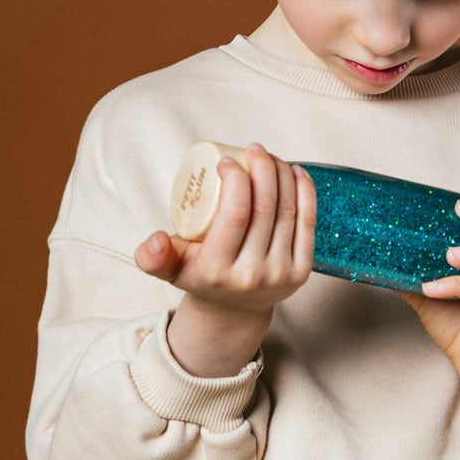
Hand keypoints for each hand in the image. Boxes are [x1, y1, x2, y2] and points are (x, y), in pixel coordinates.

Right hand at [134, 144, 315, 376]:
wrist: (234, 310)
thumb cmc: (199, 276)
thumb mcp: (169, 269)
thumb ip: (151, 257)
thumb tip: (156, 239)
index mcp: (217, 270)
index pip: (234, 214)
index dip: (236, 178)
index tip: (229, 160)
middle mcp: (252, 275)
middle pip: (264, 208)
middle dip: (262, 168)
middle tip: (253, 150)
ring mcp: (281, 274)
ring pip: (287, 211)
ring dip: (283, 175)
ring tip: (271, 157)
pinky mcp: (302, 272)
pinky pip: (307, 224)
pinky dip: (305, 193)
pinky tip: (296, 172)